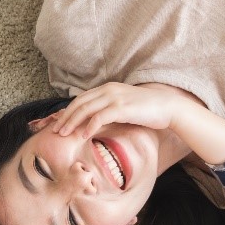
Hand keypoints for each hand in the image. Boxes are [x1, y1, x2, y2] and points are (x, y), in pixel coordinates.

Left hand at [44, 82, 190, 138]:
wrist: (168, 107)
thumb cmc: (147, 110)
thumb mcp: (123, 107)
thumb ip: (109, 110)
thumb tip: (94, 123)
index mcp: (107, 89)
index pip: (81, 99)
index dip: (68, 111)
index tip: (59, 123)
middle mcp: (108, 90)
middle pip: (79, 103)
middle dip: (65, 117)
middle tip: (55, 130)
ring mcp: (114, 98)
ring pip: (85, 109)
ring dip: (72, 122)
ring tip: (63, 134)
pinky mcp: (121, 107)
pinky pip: (100, 117)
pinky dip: (89, 126)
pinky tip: (82, 136)